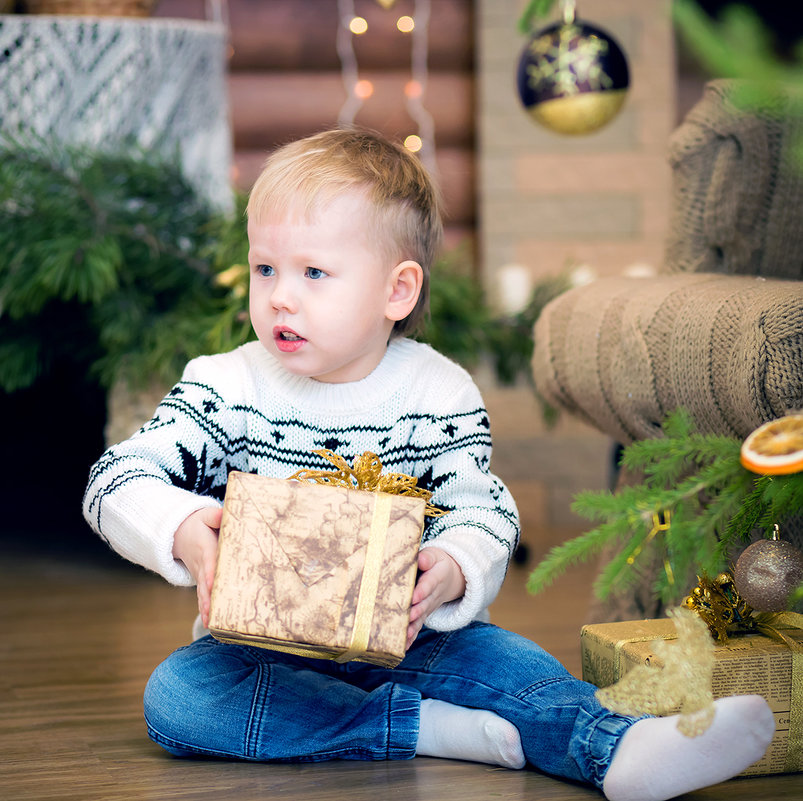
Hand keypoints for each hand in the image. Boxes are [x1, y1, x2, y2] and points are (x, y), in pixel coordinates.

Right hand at [172, 506, 222, 627]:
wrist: (181, 533)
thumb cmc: (199, 523)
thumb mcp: (205, 515)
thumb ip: (215, 515)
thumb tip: (223, 515)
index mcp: (205, 549)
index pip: (208, 563)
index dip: (210, 574)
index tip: (212, 585)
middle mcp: (201, 565)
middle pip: (205, 584)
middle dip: (208, 598)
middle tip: (213, 613)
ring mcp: (200, 576)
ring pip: (203, 594)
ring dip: (207, 609)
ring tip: (212, 623)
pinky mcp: (201, 582)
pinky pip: (203, 598)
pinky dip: (206, 610)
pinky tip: (212, 624)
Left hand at [406, 547, 465, 649]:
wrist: (450, 577)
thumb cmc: (436, 563)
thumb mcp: (435, 555)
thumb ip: (427, 557)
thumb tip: (420, 560)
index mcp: (437, 577)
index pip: (429, 584)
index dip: (422, 591)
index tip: (414, 597)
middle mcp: (433, 595)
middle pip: (425, 604)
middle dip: (416, 611)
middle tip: (407, 616)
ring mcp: (429, 606)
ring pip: (421, 618)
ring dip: (413, 627)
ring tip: (404, 635)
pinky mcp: (424, 614)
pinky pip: (418, 626)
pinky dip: (411, 637)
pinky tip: (403, 646)